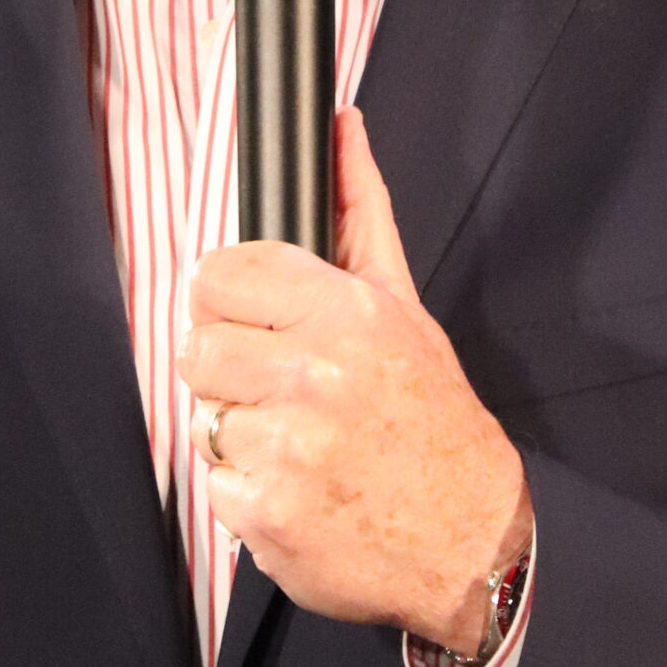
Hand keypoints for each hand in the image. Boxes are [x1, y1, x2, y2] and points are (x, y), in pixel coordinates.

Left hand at [179, 106, 531, 650]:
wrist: (470, 541)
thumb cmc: (434, 418)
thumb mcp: (404, 307)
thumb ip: (359, 213)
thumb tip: (342, 125)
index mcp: (345, 313)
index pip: (220, 275)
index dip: (228, 301)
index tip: (254, 323)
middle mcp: (313, 374)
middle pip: (196, 347)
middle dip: (232, 370)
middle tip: (285, 391)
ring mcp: (287, 447)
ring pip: (204, 417)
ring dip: (241, 434)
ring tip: (302, 443)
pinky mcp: (265, 513)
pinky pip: (214, 484)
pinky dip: (248, 493)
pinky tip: (301, 490)